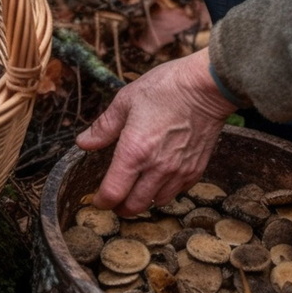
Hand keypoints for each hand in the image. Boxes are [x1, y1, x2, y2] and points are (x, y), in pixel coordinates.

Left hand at [76, 50, 238, 216]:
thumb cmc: (166, 88)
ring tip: (136, 188)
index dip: (102, 201)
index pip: (113, 193)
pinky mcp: (196, 169)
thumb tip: (84, 142)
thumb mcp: (125, 101)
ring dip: (143, 200)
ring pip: (156, 202)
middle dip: (120, 206)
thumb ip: (104, 127)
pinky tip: (159, 179)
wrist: (207, 86)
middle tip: (114, 198)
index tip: (98, 199)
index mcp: (134, 151)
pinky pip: (177, 192)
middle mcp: (156, 167)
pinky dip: (165, 191)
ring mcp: (178, 171)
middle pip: (133, 206)